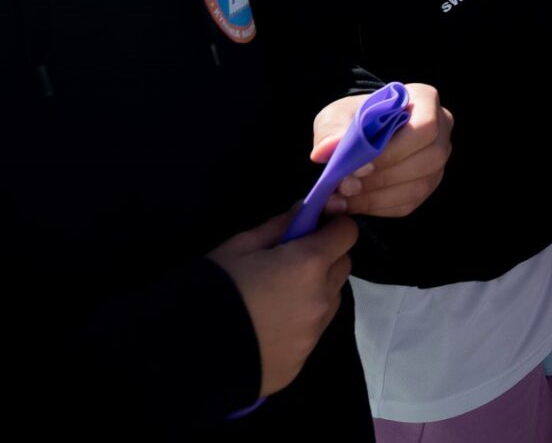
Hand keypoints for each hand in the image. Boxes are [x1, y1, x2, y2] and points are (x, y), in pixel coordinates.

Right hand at [208, 211, 355, 396]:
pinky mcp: (303, 359)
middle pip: (342, 267)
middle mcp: (322, 297)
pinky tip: (269, 326)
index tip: (315, 229)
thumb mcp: (239, 246)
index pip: (347, 233)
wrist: (186, 354)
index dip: (333, 227)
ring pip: (331, 300)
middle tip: (290, 263)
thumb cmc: (212, 289)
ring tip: (276, 298)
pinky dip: (302, 322)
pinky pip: (314, 331)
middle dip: (325, 258)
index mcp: (309, 263)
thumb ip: (278, 226)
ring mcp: (315, 332)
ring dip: (317, 291)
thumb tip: (304, 211)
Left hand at [312, 83, 452, 217]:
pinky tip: (352, 204)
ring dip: (377, 197)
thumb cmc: (353, 119)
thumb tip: (325, 150)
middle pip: (428, 158)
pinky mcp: (427, 185)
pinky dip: (377, 208)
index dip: (395, 150)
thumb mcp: (337, 114)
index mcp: (425, 100)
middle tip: (345, 186)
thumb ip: (331, 129)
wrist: (359, 135)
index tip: (359, 165)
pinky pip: (408, 203)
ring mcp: (438, 160)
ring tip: (343, 197)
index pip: (425, 126)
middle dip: (383, 177)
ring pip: (419, 185)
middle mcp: (441, 129)